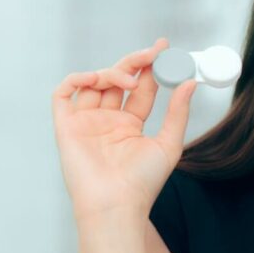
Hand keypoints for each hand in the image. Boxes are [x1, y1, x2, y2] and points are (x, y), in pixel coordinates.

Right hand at [51, 38, 197, 222]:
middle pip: (117, 80)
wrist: (117, 204)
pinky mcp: (66, 127)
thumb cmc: (142, 182)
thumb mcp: (169, 143)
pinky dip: (76, 79)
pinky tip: (96, 77)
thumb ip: (177, 112)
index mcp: (129, 125)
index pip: (140, 88)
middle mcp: (107, 121)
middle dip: (134, 62)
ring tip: (130, 78)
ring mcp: (86, 122)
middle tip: (152, 52)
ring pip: (93, 82)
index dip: (151, 67)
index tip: (164, 49)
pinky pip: (63, 95)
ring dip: (112, 72)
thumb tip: (190, 82)